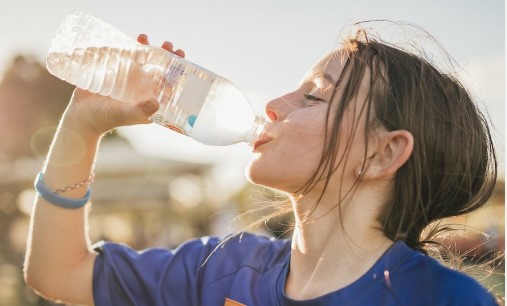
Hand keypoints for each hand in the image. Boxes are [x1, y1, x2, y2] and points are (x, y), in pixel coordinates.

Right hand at [61, 35, 186, 136]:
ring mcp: (130, 80)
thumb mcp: (125, 115)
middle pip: (159, 69)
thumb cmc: (105, 119)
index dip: (178, 73)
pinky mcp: (116, 73)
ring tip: (146, 38)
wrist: (81, 116)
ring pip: (143, 61)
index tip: (182, 60)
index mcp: (151, 101)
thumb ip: (141, 111)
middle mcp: (143, 89)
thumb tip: (157, 102)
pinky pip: (126, 57)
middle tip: (169, 45)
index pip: (169, 85)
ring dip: (149, 48)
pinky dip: (131, 47)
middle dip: (166, 56)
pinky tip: (135, 39)